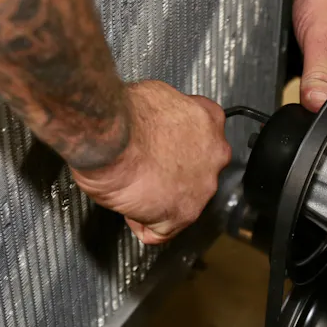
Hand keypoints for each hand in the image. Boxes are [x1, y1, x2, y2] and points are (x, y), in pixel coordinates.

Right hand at [71, 80, 231, 243]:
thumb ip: (168, 114)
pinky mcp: (183, 214)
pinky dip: (141, 222)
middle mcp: (214, 154)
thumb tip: (157, 120)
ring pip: (182, 201)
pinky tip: (129, 208)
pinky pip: (161, 230)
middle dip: (170, 175)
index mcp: (209, 121)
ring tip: (132, 188)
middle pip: (195, 172)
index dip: (176, 146)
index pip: (201, 139)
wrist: (112, 138)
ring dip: (158, 200)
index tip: (160, 149)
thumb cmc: (125, 115)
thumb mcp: (154, 95)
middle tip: (144, 169)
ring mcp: (202, 187)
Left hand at [293, 0, 326, 111]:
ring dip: (312, 80)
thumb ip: (317, 77)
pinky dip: (310, 70)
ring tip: (310, 55)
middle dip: (315, 92)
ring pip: (323, 86)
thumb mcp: (319, 42)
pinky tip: (307, 56)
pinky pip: (319, 72)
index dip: (321, 107)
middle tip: (309, 64)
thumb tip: (315, 104)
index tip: (308, 96)